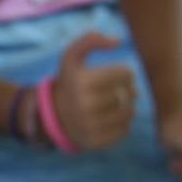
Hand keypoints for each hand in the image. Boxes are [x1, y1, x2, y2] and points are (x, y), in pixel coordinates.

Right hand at [52, 32, 137, 149]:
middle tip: (118, 91)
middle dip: (126, 91)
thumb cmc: (70, 83)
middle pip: (128, 95)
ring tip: (117, 105)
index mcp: (82, 82)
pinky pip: (124, 131)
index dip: (124, 73)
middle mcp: (85, 105)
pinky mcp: (95, 141)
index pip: (125, 74)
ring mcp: (90, 125)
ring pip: (129, 114)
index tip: (115, 77)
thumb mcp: (71, 58)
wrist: (53, 115)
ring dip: (128, 108)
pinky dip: (122, 124)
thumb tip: (118, 40)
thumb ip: (89, 40)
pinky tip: (111, 119)